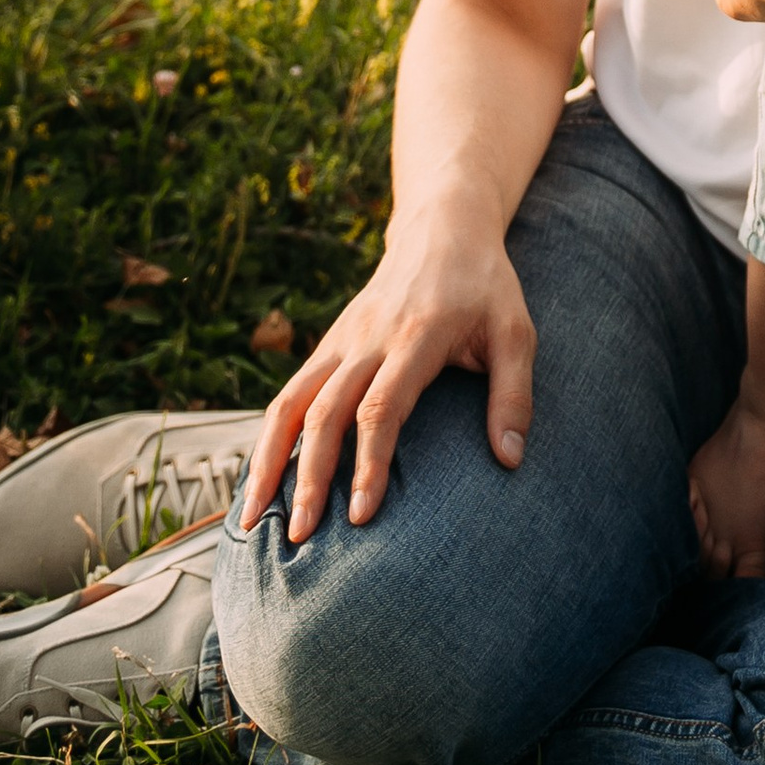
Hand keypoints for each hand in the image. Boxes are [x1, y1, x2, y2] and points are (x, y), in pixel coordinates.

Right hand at [237, 187, 536, 540]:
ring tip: (249, 519)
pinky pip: (288, 393)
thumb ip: (514, 394)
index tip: (362, 516)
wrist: (442, 227)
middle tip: (298, 537)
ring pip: (290, 402)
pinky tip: (258, 480)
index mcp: (415, 336)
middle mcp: (367, 338)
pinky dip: (268, 438)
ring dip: (268, 460)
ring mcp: (341, 340)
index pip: (382, 407)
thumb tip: (509, 460)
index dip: (368, 462)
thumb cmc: (485, 286)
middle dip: (308, 476)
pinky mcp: (328, 344)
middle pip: (324, 412)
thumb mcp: (516, 331)